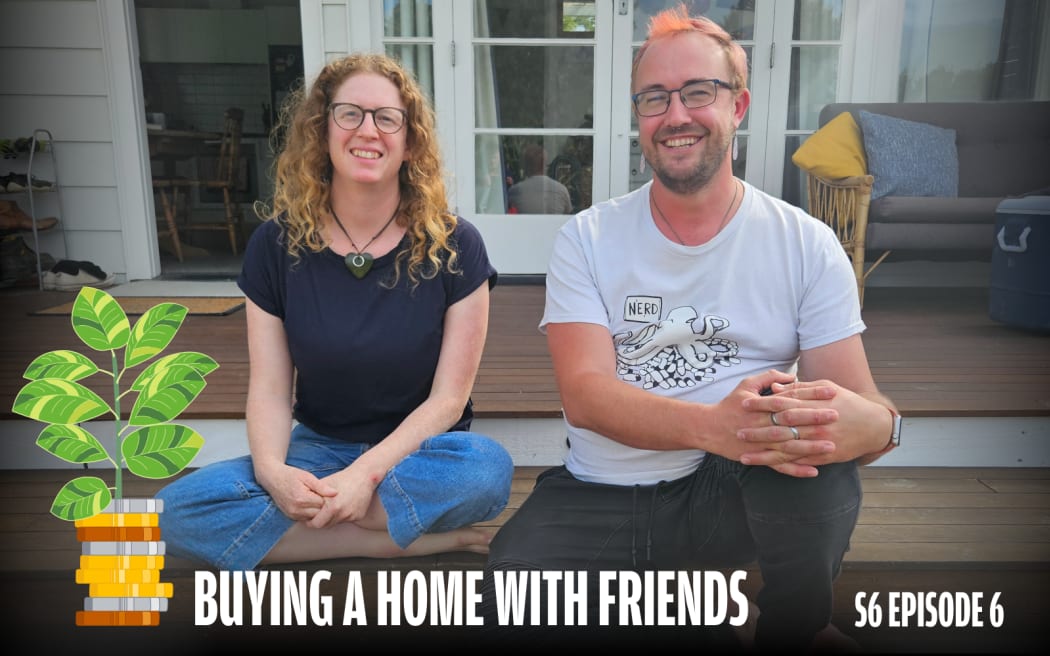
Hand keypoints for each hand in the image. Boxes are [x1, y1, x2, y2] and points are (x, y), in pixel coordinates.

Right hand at [256, 463, 337, 522]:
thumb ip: (321, 486)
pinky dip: (310, 512)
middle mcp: (296, 509)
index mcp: (301, 498)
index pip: (323, 504)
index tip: (325, 491)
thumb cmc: (290, 475)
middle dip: (322, 505)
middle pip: (319, 513)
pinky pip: (306, 518)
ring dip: (316, 509)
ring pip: (313, 517)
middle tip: (321, 494)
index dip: (326, 497)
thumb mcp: (307, 476)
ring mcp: (292, 515)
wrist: (272, 478)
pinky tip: (309, 502)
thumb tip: (336, 493)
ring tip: (315, 497)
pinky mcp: (290, 517)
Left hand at [306, 463, 383, 529]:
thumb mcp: (324, 485)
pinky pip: (346, 519)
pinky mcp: (359, 516)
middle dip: (320, 521)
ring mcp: (352, 516)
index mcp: (333, 507)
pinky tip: (343, 504)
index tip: (308, 519)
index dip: (310, 522)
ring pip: (336, 522)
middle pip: (326, 525)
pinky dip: (342, 515)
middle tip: (317, 515)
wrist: (364, 476)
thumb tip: (302, 506)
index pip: (316, 524)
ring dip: (332, 518)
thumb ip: (313, 498)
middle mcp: (343, 514)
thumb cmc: (343, 478)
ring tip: (330, 507)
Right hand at [714, 370, 838, 477]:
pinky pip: (780, 465)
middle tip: (837, 416)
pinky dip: (797, 469)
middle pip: (792, 421)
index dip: (812, 394)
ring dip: (811, 447)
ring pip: (789, 446)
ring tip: (831, 446)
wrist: (708, 428)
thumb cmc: (729, 405)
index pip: (792, 398)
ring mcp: (761, 443)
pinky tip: (814, 471)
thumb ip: (768, 378)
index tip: (831, 392)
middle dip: (815, 419)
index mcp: (762, 406)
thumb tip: (792, 376)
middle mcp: (763, 424)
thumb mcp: (746, 385)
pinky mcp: (759, 457)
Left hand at [738, 378, 891, 469]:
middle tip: (738, 430)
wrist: (873, 426)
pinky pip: (798, 463)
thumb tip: (778, 387)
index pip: (783, 404)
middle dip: (757, 430)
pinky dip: (781, 465)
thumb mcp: (828, 388)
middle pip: (780, 428)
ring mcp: (818, 444)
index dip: (762, 404)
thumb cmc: (849, 403)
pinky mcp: (822, 458)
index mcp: (814, 406)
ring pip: (786, 450)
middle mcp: (815, 426)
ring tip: (743, 455)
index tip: (744, 403)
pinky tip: (765, 465)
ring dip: (763, 453)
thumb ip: (802, 388)